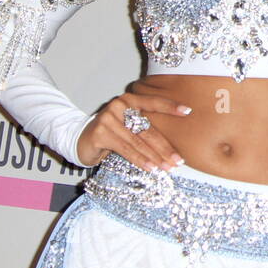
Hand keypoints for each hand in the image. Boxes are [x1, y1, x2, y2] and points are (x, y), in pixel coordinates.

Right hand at [76, 89, 190, 170]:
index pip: (153, 102)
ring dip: (155, 157)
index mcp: (129, 100)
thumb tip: (172, 144)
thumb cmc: (111, 133)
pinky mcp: (100, 134)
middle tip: (179, 160)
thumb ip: (144, 127)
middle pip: (148, 128)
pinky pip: (126, 149)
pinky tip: (150, 168)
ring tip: (168, 167)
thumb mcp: (128, 125)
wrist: (80, 139)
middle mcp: (119, 106)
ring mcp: (108, 119)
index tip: (187, 111)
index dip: (170, 106)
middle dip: (165, 147)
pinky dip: (140, 160)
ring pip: (138, 141)